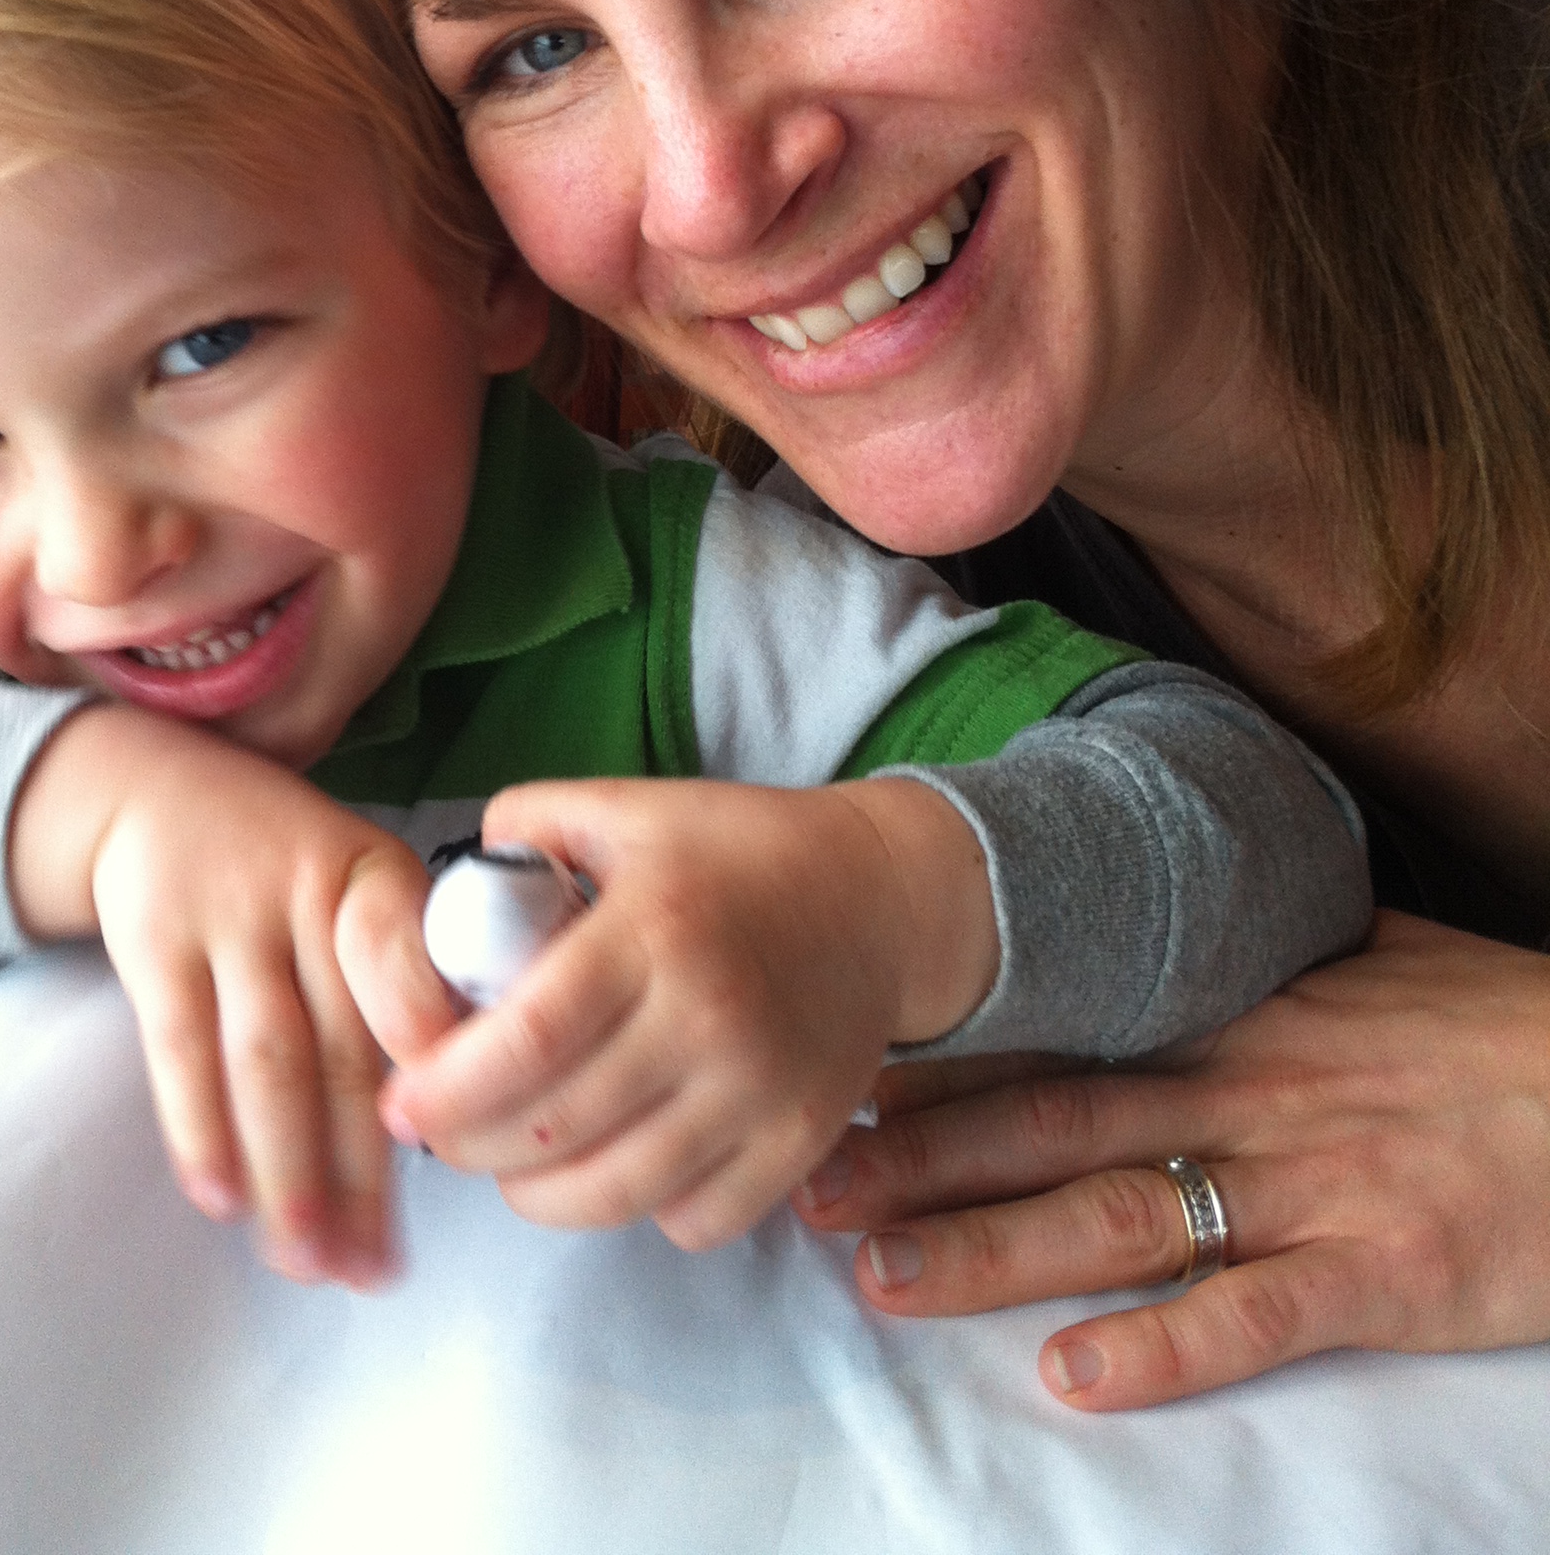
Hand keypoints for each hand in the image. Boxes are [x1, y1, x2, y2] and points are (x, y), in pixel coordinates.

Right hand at [8, 705, 454, 1287]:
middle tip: (371, 1271)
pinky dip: (200, 1130)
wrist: (153, 792)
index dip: (428, 1048)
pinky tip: (221, 1199)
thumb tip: (457, 1111)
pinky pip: (180, 1048)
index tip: (454, 1139)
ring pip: (267, 1061)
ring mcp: (228, 916)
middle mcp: (310, 893)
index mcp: (380, 881)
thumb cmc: (285, 869)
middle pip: (342, 1046)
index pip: (413, 965)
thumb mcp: (358, 886)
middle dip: (360, 1171)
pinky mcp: (154, 941)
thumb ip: (401, 977)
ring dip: (287, 1172)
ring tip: (305, 1261)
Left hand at [374, 773, 999, 1251]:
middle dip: (469, 1149)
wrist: (879, 895)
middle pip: (554, 1130)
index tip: (399, 1103)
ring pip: (615, 1194)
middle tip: (441, 1132)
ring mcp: (761, 1089)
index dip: (443, 1090)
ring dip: (538, 1193)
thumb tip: (445, 893)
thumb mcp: (626, 807)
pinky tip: (616, 1158)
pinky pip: (692, 1221)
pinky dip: (639, 1209)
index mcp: (653, 928)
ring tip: (511, 1158)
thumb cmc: (733, 850)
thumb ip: (524, 827)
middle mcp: (709, 1016)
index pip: (525, 1041)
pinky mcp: (800, 1142)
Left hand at [792, 910, 1549, 1407]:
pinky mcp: (1384, 1273)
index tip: (844, 1080)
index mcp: (1241, 1016)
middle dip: (926, 1160)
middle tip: (813, 1188)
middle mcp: (1252, 1090)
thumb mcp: (1380, 955)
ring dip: (997, 1250)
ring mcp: (1314, 1183)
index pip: (1065, 1035)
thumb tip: (1193, 916)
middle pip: (1056, 1124)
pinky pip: (1258, 1313)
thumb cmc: (1508, 1028)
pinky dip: (1166, 1346)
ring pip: (1123, 1215)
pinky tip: (1077, 1376)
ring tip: (887, 1279)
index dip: (948, 1065)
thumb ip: (1270, 947)